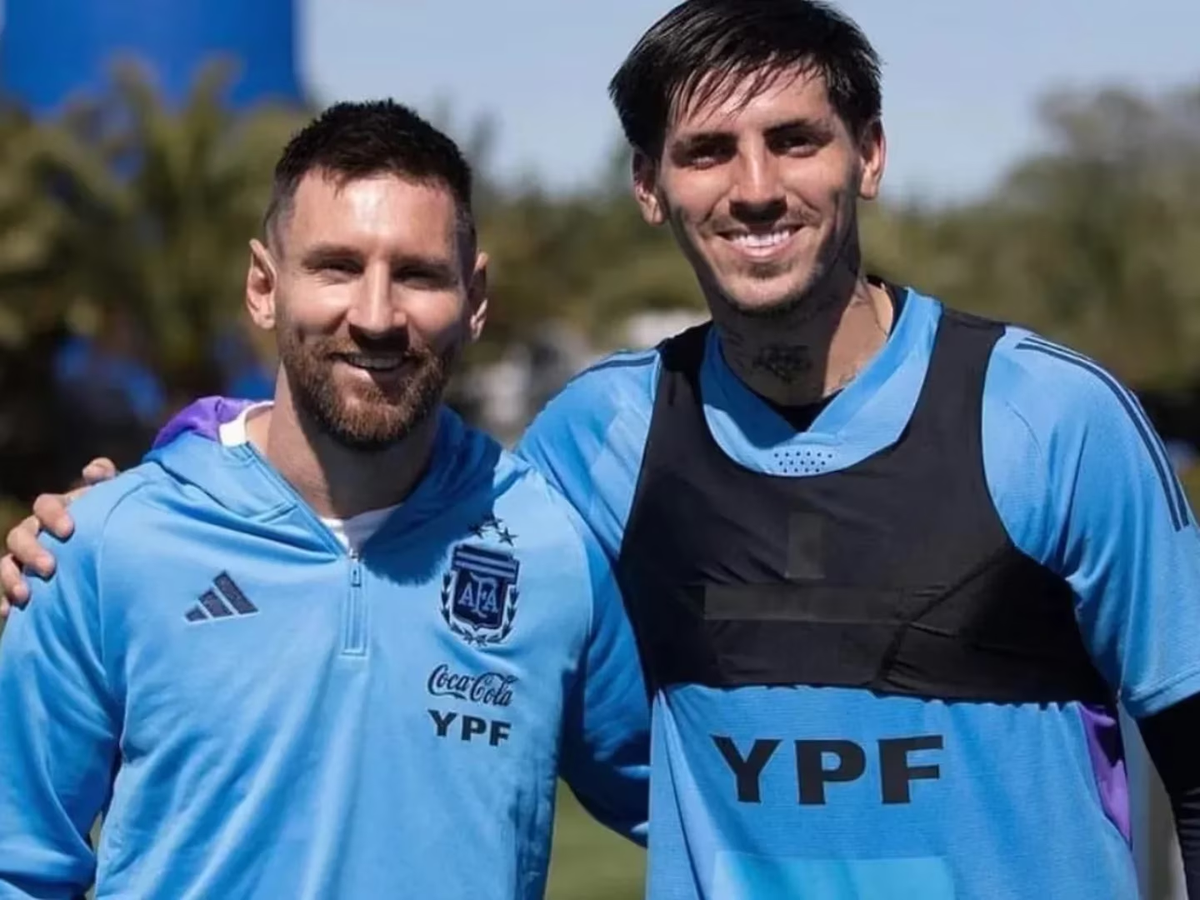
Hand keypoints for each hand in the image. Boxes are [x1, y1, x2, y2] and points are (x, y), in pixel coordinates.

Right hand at [0, 458, 118, 617]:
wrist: (116, 558)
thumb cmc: (116, 523)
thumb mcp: (115, 502)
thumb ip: (106, 482)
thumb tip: (92, 470)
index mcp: (58, 511)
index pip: (46, 505)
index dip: (53, 514)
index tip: (69, 530)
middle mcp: (37, 532)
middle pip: (20, 535)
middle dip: (31, 551)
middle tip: (49, 567)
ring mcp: (27, 558)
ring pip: (8, 562)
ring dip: (11, 577)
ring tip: (25, 595)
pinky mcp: (24, 581)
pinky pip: (5, 589)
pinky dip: (4, 598)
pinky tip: (8, 611)